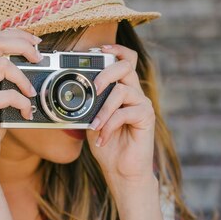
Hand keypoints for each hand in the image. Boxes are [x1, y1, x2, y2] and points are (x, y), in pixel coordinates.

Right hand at [0, 28, 42, 172]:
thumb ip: (8, 80)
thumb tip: (36, 66)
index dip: (17, 35)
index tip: (36, 42)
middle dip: (23, 45)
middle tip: (38, 58)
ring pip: (2, 65)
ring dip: (24, 78)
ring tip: (32, 92)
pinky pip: (7, 95)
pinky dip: (23, 102)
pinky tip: (26, 112)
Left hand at [86, 44, 155, 182]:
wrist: (121, 170)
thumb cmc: (107, 144)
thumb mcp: (91, 120)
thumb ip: (88, 104)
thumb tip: (73, 92)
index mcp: (121, 88)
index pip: (124, 59)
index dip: (115, 49)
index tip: (97, 49)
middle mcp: (134, 92)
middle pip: (126, 65)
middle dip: (105, 73)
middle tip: (94, 89)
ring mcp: (142, 103)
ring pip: (121, 90)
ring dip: (103, 110)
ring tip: (94, 126)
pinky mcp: (146, 117)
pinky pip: (126, 112)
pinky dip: (109, 125)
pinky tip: (102, 138)